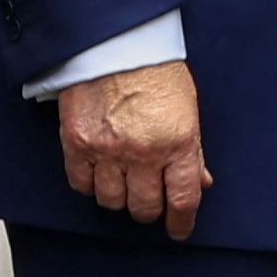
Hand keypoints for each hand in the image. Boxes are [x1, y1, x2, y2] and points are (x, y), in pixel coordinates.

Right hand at [59, 59, 210, 237]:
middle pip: (144, 206)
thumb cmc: (157, 73)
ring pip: (111, 201)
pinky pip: (81, 185)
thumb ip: (193, 151)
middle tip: (150, 203)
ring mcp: (107, 151)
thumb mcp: (188, 110)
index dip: (181, 221)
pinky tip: (100, 175)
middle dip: (149, 210)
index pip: (182, 198)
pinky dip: (91, 186)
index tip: (179, 230)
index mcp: (179, 142)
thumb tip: (200, 182)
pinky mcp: (76, 144)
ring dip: (120, 199)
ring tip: (126, 185)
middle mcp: (143, 152)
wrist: (116, 46)